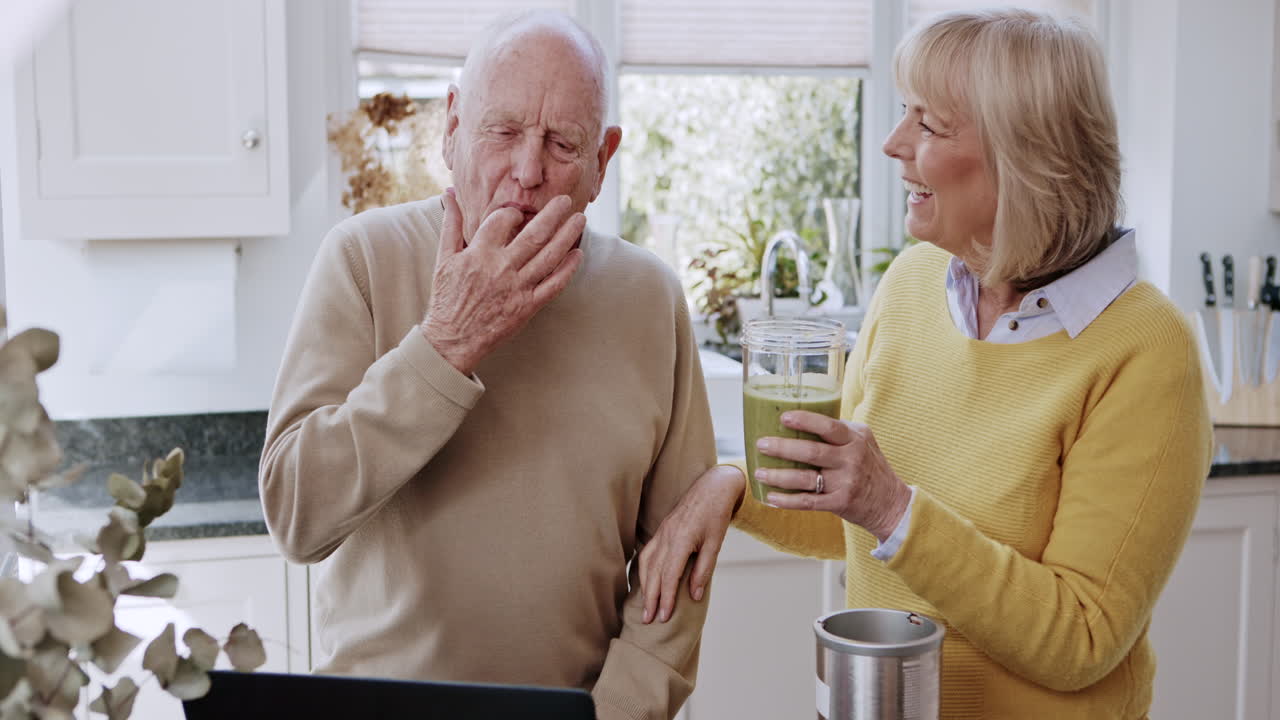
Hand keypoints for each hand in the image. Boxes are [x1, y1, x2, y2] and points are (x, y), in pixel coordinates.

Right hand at [422, 189, 586, 374]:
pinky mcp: (527, 306)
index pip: (502, 220)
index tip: (518, 214)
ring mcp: (517, 288)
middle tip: (565, 199)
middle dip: (553, 214)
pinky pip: (553, 285)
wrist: (452, 339)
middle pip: (534, 234)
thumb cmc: (446, 298)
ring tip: (580, 219)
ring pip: (549, 256)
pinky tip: (578, 254)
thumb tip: (448, 195)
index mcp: (479, 253)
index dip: (512, 213)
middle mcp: (501, 268)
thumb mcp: (443, 258)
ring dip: (567, 236)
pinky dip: (568, 269)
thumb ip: (450, 224)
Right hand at [638, 465, 744, 623]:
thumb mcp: (715, 544)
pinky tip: (644, 582)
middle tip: (649, 620)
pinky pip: (647, 554)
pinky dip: (643, 571)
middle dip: (651, 598)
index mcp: (681, 539)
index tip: (664, 616)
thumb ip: (704, 570)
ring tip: (645, 606)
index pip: (670, 575)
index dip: (666, 597)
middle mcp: (667, 536)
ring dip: (645, 587)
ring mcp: (661, 533)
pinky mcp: (661, 531)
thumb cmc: (716, 515)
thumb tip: (695, 595)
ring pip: (647, 564)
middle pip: (654, 573)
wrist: (712, 487)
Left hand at [755, 412, 910, 541]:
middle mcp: (852, 459)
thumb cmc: (870, 467)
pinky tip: (771, 498)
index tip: (783, 418)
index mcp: (856, 439)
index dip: (805, 421)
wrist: (891, 503)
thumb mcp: (863, 442)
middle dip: (782, 448)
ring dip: (778, 476)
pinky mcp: (841, 503)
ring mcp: (846, 482)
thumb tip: (800, 418)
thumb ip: (839, 431)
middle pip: (812, 452)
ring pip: (805, 478)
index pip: (829, 426)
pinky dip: (787, 501)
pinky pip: (808, 502)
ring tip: (758, 472)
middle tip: (761, 444)